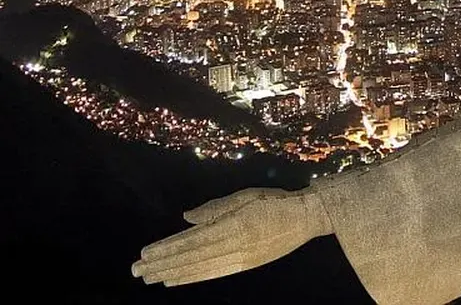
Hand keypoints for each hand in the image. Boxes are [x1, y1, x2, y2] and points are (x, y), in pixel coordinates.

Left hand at [132, 187, 330, 286]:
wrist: (307, 217)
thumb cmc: (276, 201)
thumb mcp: (246, 196)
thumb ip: (216, 208)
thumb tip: (186, 218)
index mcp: (233, 225)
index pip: (192, 240)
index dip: (167, 248)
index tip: (145, 254)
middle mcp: (234, 245)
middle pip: (191, 257)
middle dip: (162, 264)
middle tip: (137, 270)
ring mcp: (240, 258)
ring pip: (199, 268)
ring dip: (172, 273)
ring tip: (150, 277)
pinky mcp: (246, 264)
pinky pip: (214, 273)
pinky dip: (192, 277)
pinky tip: (176, 280)